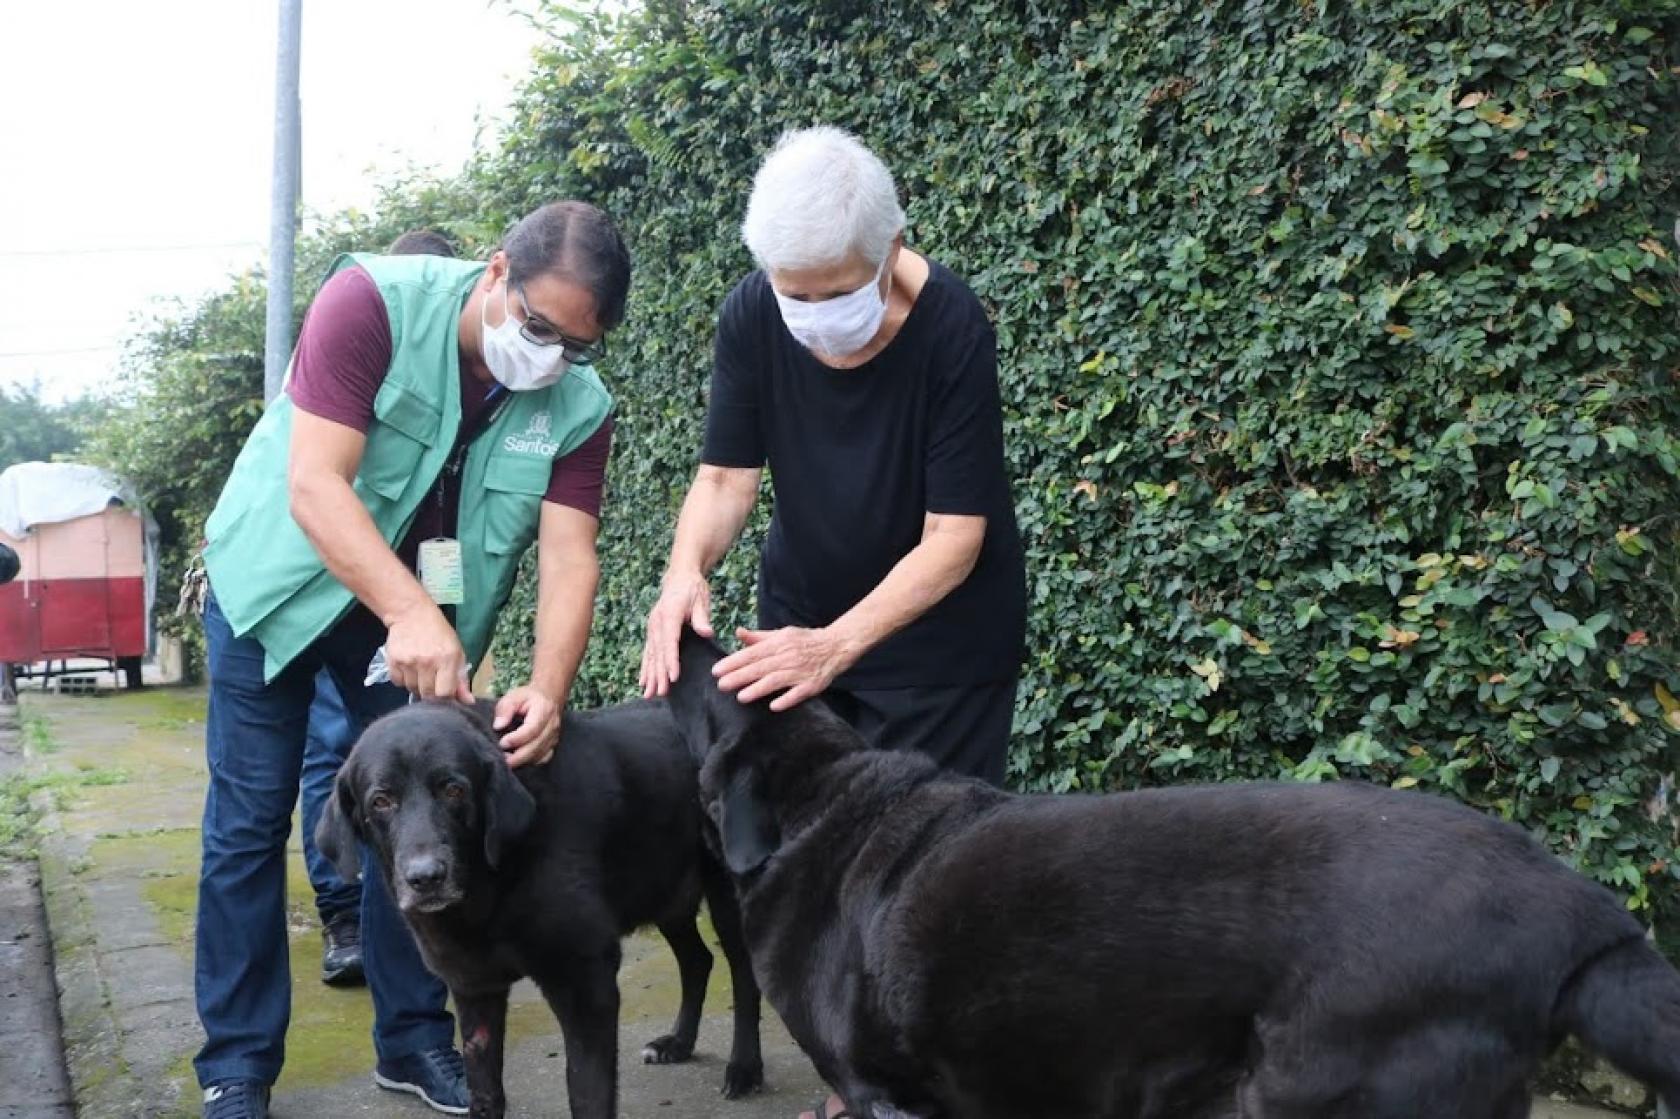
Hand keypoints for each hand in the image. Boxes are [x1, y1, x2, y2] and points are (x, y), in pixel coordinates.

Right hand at [385, 603, 472, 701]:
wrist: (412, 614)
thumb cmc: (439, 633)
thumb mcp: (457, 651)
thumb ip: (461, 678)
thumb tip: (468, 701)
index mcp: (447, 660)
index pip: (444, 693)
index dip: (446, 697)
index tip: (445, 692)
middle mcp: (427, 662)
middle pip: (428, 695)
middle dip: (432, 693)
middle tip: (433, 681)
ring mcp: (408, 662)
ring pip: (412, 689)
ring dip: (417, 686)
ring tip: (421, 672)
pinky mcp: (393, 661)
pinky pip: (398, 683)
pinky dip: (403, 680)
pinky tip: (409, 668)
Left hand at [493, 685, 561, 767]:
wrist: (549, 697)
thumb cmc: (528, 697)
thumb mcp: (513, 696)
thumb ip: (504, 709)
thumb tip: (498, 726)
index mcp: (544, 711)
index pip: (532, 729)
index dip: (517, 739)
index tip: (502, 743)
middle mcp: (552, 726)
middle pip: (536, 747)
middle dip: (517, 756)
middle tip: (501, 758)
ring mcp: (554, 737)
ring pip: (539, 755)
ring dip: (522, 761)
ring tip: (506, 760)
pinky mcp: (552, 745)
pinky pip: (543, 759)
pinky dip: (530, 762)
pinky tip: (518, 760)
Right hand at [639, 570, 714, 697]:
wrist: (680, 577)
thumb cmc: (693, 588)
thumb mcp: (701, 599)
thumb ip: (702, 617)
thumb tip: (707, 632)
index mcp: (669, 614)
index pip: (670, 641)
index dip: (671, 660)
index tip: (673, 676)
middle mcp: (656, 623)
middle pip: (658, 652)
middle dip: (658, 673)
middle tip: (661, 692)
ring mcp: (652, 628)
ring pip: (650, 655)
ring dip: (650, 675)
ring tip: (649, 694)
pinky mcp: (653, 632)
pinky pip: (648, 652)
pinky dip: (645, 668)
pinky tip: (643, 682)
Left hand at [713, 626, 854, 711]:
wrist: (837, 646)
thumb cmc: (805, 641)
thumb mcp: (782, 634)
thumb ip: (759, 637)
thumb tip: (738, 633)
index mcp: (779, 643)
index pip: (752, 653)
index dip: (734, 662)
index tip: (717, 670)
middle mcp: (788, 657)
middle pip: (760, 668)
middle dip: (739, 677)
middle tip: (721, 685)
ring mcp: (800, 671)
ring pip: (776, 681)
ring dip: (758, 689)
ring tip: (741, 697)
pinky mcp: (812, 685)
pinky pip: (798, 693)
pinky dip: (787, 699)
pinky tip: (774, 706)